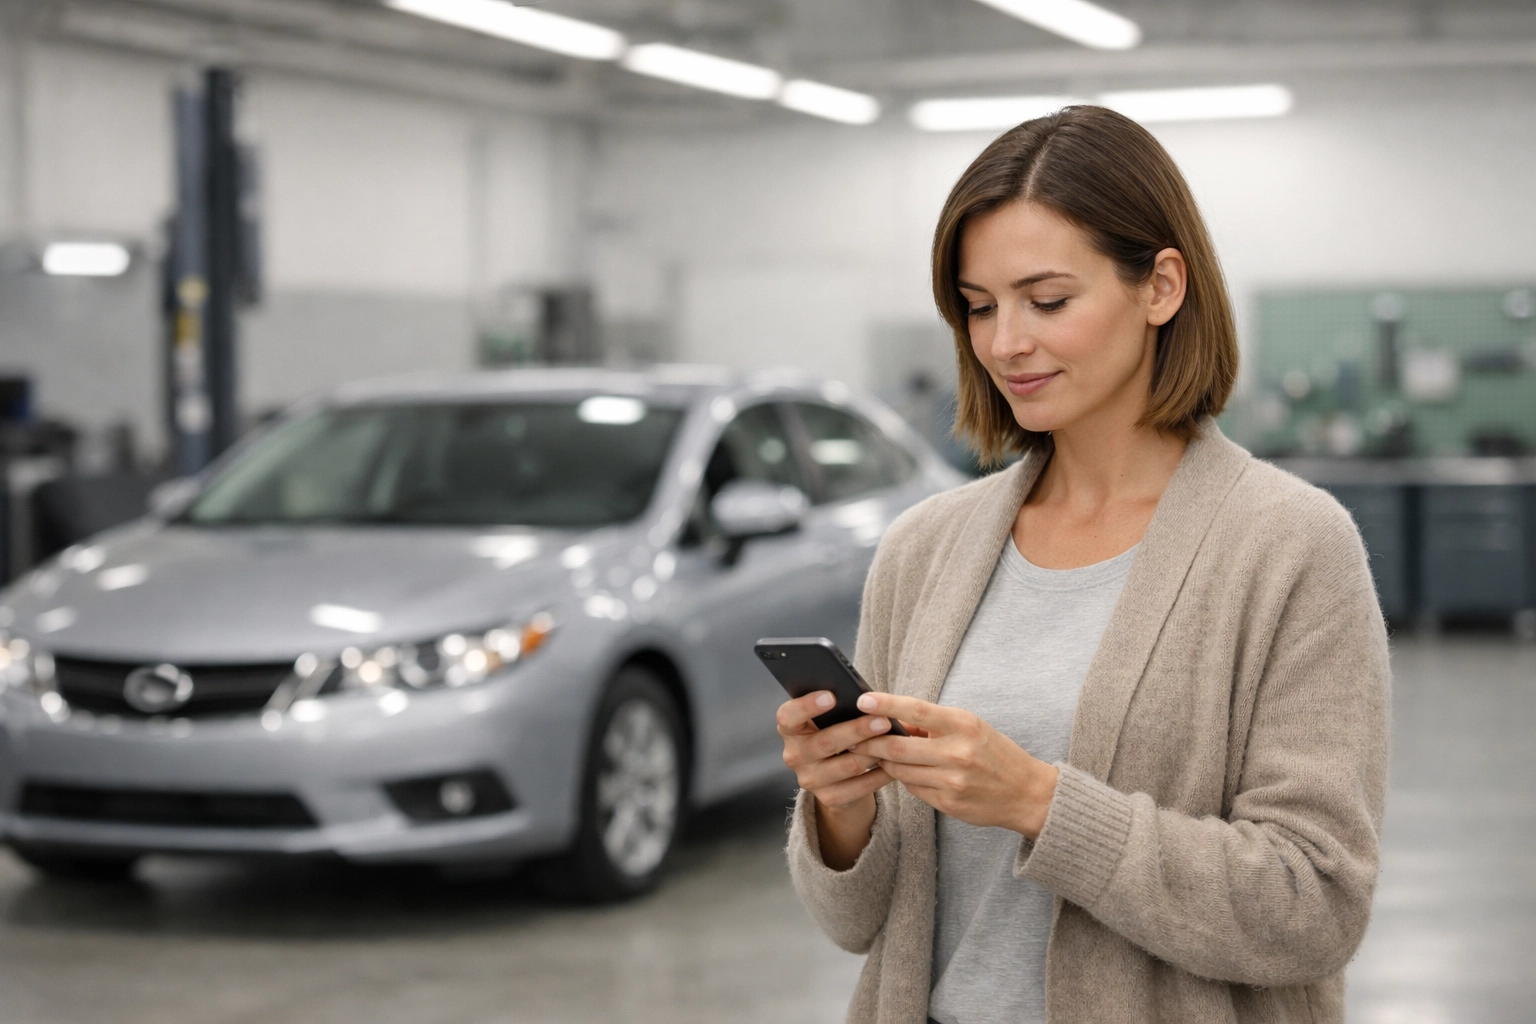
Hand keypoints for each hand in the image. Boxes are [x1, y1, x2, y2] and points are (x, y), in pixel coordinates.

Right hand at [778, 691, 900, 868]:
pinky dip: (880, 774)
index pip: (788, 716)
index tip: (831, 696)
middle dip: (857, 730)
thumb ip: (837, 708)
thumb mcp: (827, 720)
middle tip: (883, 720)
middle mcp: (794, 756)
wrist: (834, 777)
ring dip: (874, 752)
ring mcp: (810, 780)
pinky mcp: (829, 798)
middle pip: (826, 742)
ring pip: (847, 765)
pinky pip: (860, 786)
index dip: (807, 706)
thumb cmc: (834, 733)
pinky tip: (895, 763)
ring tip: (894, 741)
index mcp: (790, 730)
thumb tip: (864, 699)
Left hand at [851, 691, 1057, 838]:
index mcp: (963, 725)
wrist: (1028, 793)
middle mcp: (957, 753)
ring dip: (883, 762)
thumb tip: (893, 720)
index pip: (916, 710)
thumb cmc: (995, 753)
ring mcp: (952, 781)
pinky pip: (913, 789)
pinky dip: (904, 779)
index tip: (862, 699)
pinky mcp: (948, 804)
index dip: (885, 704)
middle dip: (869, 742)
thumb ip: (933, 724)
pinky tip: (902, 772)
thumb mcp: (970, 727)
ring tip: (870, 753)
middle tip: (850, 736)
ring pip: (900, 771)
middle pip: (898, 746)